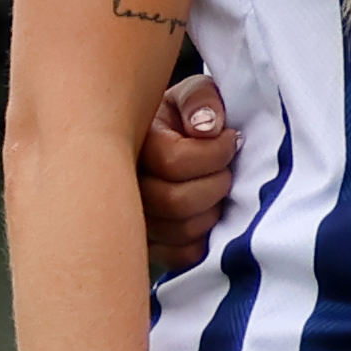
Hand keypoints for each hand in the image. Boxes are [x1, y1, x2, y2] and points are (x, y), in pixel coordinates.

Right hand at [134, 71, 235, 276]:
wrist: (177, 141)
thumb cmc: (186, 116)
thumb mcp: (194, 94)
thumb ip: (201, 99)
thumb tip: (207, 128)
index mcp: (128, 140)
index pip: (174, 162)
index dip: (215, 154)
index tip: (230, 139)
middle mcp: (121, 184)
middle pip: (176, 201)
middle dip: (216, 184)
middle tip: (226, 169)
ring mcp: (130, 219)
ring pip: (181, 231)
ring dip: (212, 210)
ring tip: (215, 188)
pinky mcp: (146, 245)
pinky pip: (180, 256)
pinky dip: (203, 239)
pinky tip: (206, 213)